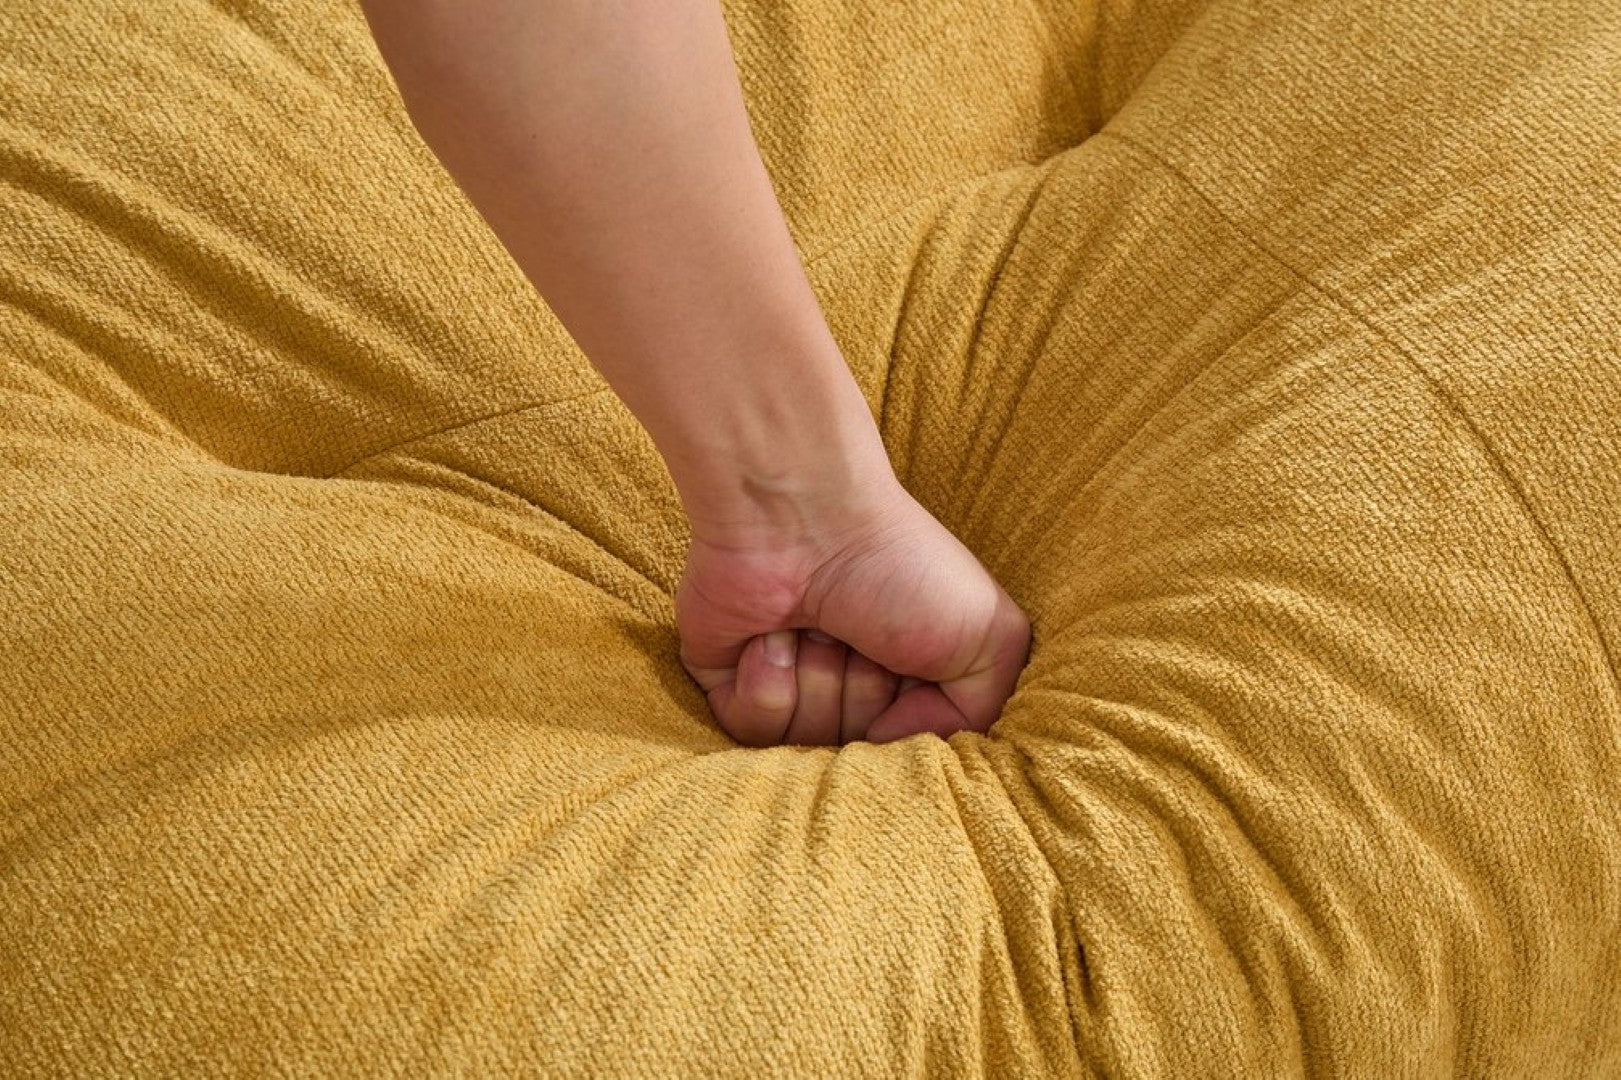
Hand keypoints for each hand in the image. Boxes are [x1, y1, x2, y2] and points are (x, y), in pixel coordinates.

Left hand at [676, 471, 1031, 746]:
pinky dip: (768, 682)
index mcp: (907, 678)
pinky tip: (775, 634)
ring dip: (817, 681)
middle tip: (862, 633)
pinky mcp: (728, 682)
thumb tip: (898, 749)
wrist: (804, 518)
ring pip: (800, 749)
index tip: (912, 666)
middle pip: (855, 756)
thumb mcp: (992, 639)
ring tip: (818, 624)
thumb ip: (979, 716)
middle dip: (864, 696)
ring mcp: (788, 686)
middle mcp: (847, 686)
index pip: (909, 754)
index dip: (911, 723)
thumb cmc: (900, 566)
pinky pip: (748, 732)